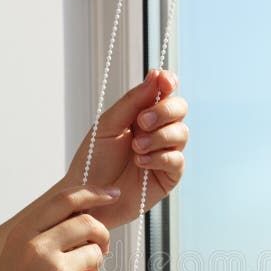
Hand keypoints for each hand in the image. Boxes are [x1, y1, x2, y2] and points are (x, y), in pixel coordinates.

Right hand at [0, 186, 120, 270]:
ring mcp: (56, 270)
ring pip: (95, 253)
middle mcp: (38, 248)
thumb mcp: (19, 254)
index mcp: (23, 234)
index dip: (93, 193)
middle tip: (102, 246)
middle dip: (102, 234)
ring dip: (91, 267)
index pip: (65, 200)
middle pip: (88, 224)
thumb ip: (47, 233)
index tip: (112, 193)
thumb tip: (88, 214)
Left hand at [62, 69, 188, 227]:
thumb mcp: (109, 124)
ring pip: (182, 133)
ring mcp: (165, 153)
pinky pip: (177, 159)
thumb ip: (134, 101)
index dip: (169, 83)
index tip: (164, 81)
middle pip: (180, 109)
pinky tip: (140, 163)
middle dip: (164, 111)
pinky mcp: (169, 177)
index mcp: (143, 114)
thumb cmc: (94, 160)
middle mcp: (158, 131)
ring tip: (136, 148)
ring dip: (158, 137)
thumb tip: (157, 75)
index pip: (165, 92)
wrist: (89, 195)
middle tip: (141, 122)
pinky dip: (159, 157)